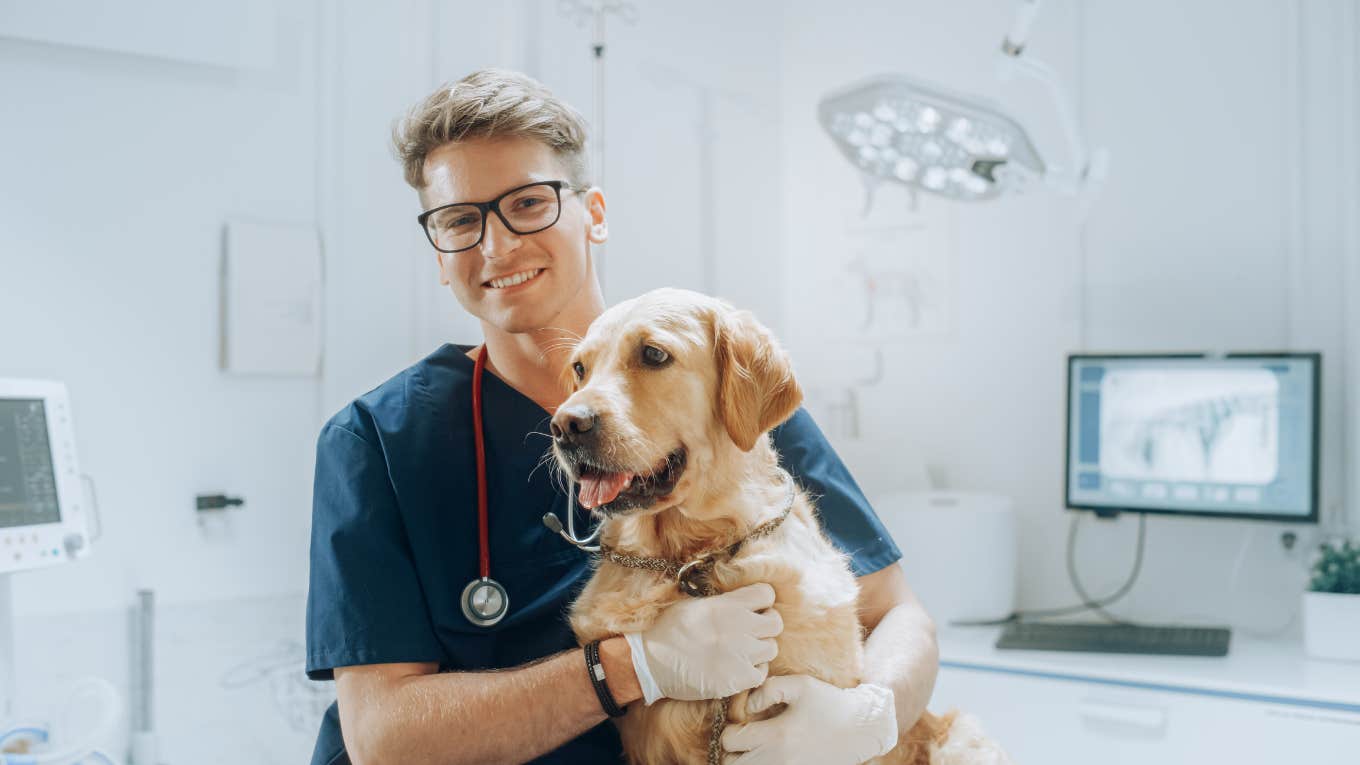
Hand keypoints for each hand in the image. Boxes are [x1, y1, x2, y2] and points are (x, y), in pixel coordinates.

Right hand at [625, 583, 782, 702]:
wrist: (649, 661)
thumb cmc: (667, 629)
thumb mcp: (694, 603)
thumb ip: (723, 601)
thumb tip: (741, 597)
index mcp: (727, 605)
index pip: (767, 594)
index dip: (761, 601)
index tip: (752, 609)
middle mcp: (739, 627)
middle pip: (776, 623)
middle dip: (766, 626)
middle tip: (750, 632)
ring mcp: (740, 655)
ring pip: (771, 649)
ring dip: (759, 650)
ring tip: (741, 652)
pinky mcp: (737, 679)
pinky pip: (762, 673)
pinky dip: (753, 672)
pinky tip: (737, 669)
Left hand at [722, 675, 897, 764]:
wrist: (861, 729)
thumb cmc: (830, 703)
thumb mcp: (801, 685)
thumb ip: (768, 689)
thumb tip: (748, 706)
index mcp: (777, 735)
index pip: (730, 740)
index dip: (731, 730)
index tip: (744, 724)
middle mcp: (778, 760)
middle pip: (732, 764)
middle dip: (734, 751)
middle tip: (746, 738)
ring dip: (746, 761)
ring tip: (756, 748)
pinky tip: (771, 755)